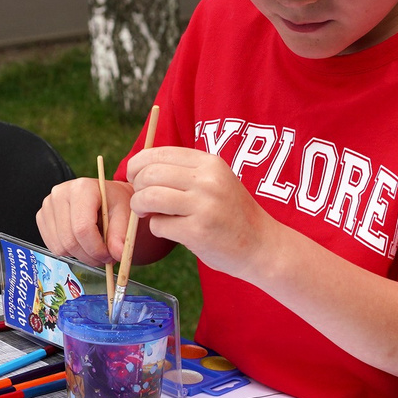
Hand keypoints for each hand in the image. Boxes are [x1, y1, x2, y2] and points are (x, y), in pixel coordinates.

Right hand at [36, 175, 133, 264]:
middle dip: (89, 255)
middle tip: (104, 257)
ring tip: (94, 247)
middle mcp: (60, 193)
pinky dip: (69, 251)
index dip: (96, 249)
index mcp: (82, 188)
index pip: (82, 228)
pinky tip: (81, 241)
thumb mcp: (125, 214)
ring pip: (60, 247)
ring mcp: (48, 205)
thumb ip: (120, 234)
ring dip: (80, 255)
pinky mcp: (42, 217)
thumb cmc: (115, 203)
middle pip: (70, 240)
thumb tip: (118, 254)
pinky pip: (53, 246)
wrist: (104, 196)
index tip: (108, 256)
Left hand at [126, 147, 276, 274]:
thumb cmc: (231, 214)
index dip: (138, 165)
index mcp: (209, 163)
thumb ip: (184, 172)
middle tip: (141, 201)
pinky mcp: (197, 232)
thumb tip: (139, 168)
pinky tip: (171, 231)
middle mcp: (207, 180)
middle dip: (136, 187)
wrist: (261, 245)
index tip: (135, 178)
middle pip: (149, 174)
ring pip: (149, 197)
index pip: (159, 153)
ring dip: (139, 207)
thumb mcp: (215, 181)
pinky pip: (158, 225)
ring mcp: (203, 206)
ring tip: (146, 214)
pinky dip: (157, 229)